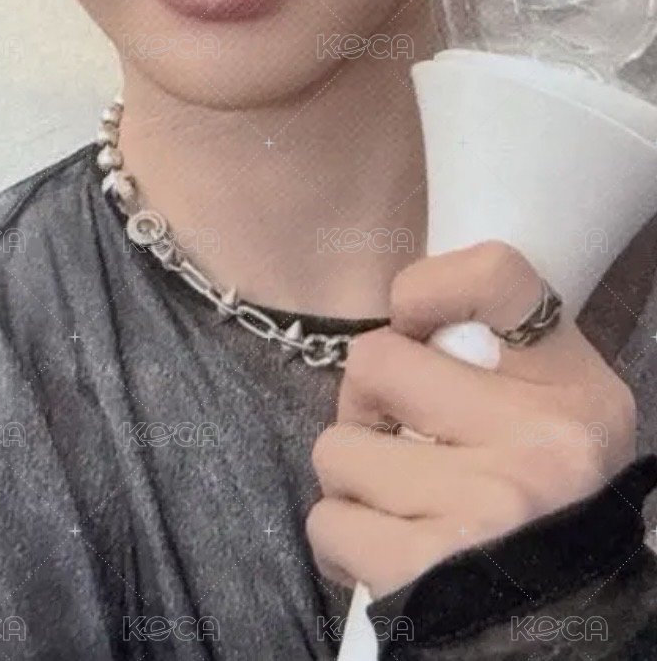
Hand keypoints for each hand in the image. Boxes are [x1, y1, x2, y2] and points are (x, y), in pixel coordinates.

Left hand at [306, 240, 636, 597]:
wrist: (568, 623)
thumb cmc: (550, 499)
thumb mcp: (561, 409)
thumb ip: (500, 352)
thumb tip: (402, 319)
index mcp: (571, 388)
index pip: (494, 275)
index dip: (427, 286)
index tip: (412, 318)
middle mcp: (536, 442)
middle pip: (375, 359)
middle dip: (366, 399)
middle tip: (393, 428)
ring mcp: (481, 506)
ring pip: (338, 446)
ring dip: (352, 474)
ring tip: (394, 495)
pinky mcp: (425, 569)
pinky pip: (328, 521)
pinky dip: (343, 535)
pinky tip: (382, 542)